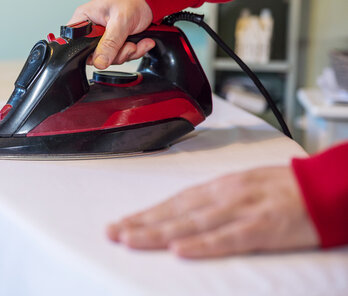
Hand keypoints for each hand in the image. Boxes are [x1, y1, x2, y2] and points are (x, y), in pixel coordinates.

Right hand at [68, 0, 154, 68]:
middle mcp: (91, 30)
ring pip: (109, 58)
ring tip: (135, 41)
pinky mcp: (115, 43)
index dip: (86, 53)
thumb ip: (110, 43)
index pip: (74, 43)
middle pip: (94, 56)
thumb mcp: (120, 21)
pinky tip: (140, 42)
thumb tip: (99, 62)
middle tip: (127, 45)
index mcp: (84, 19)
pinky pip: (120, 56)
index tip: (103, 52)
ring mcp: (103, 37)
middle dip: (115, 55)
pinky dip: (133, 51)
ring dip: (127, 53)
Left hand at [107, 166, 318, 257]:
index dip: (146, 214)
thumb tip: (183, 212)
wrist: (323, 187)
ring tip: (130, 239)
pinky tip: (179, 249)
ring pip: (192, 223)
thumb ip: (213, 200)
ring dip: (159, 232)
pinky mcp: (262, 228)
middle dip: (141, 223)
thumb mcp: (241, 187)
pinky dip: (202, 244)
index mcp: (219, 187)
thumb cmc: (282, 189)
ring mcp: (241, 211)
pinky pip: (227, 238)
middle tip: (113, 232)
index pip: (173, 203)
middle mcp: (223, 196)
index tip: (122, 224)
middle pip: (175, 212)